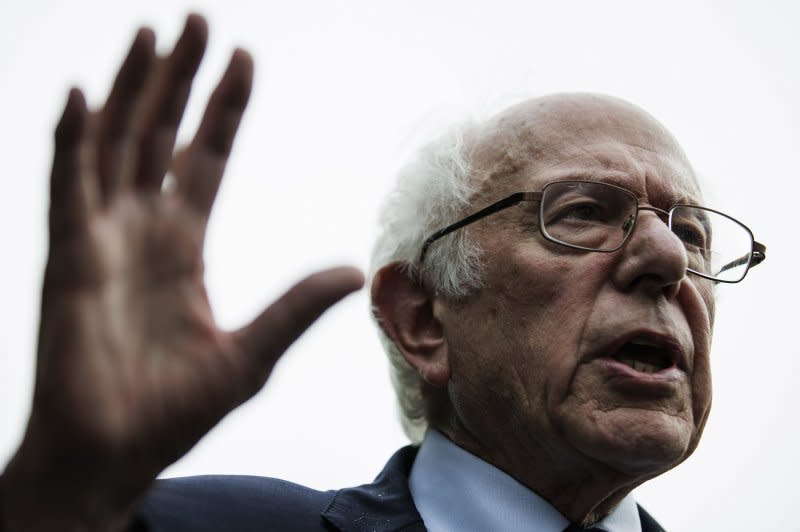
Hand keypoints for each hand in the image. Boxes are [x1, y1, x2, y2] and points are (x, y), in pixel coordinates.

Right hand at [1, 15, 362, 531]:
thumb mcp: (250, 355)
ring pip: (115, 145)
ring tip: (152, 34)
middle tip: (200, 20)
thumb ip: (296, 308)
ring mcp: (101, 240)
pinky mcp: (68, 261)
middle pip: (160, 135)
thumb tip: (355, 270)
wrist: (115, 456)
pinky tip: (81, 96)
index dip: (224, 108)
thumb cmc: (172, 413)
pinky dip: (71, 142)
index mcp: (182, 246)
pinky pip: (65, 188)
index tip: (245, 58)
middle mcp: (140, 231)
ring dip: (130, 89)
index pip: (205, 157)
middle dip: (179, 78)